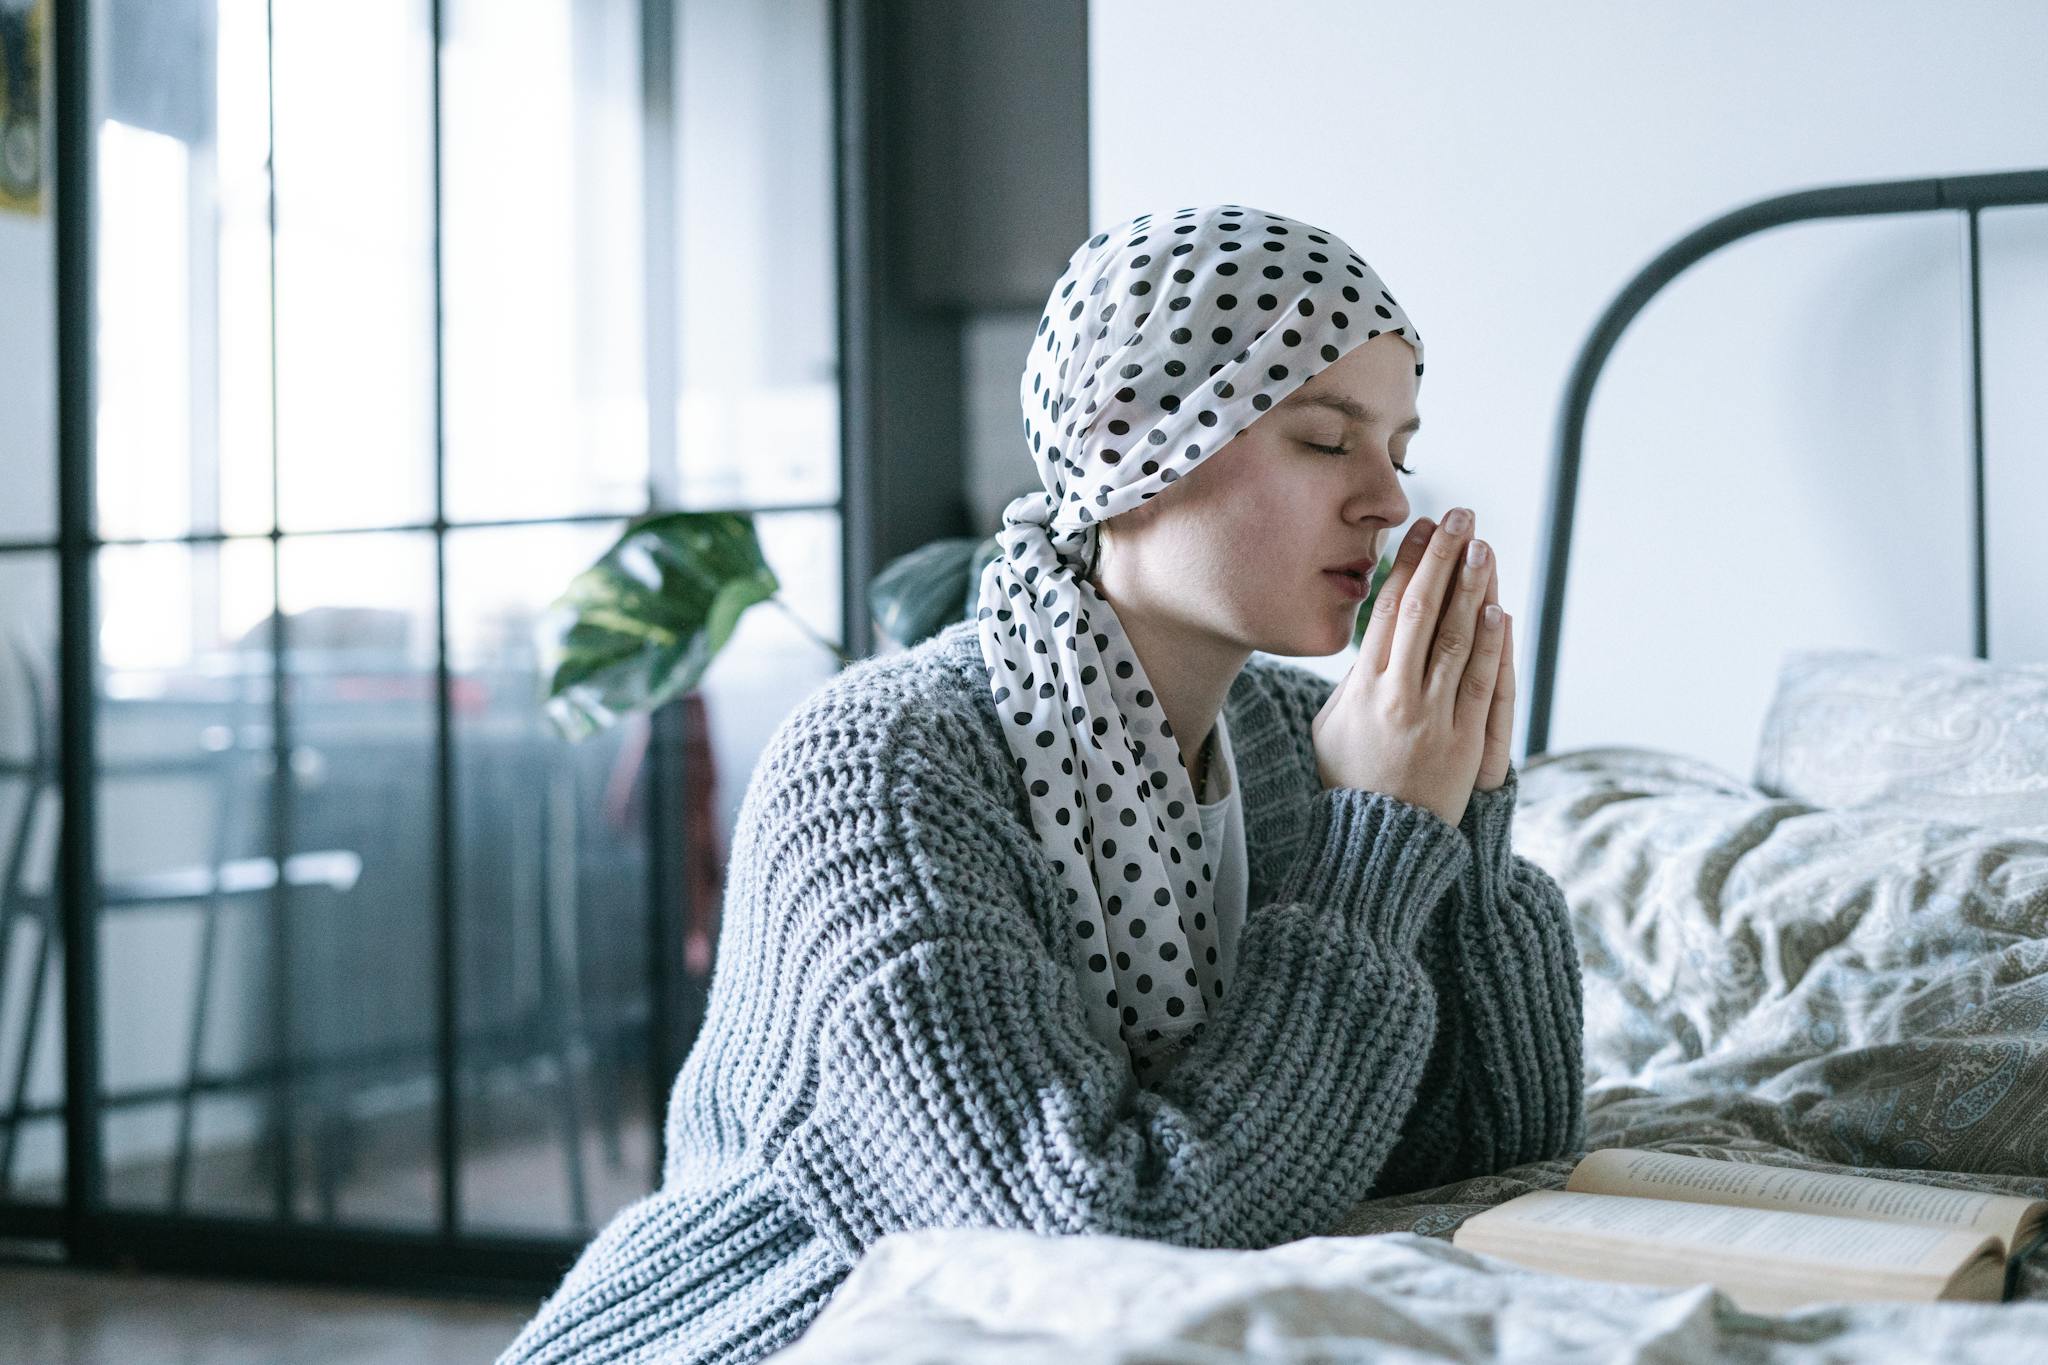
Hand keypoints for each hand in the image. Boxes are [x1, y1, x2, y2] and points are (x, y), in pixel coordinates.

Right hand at [1312, 507, 1506, 827]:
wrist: (1377, 840)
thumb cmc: (1350, 778)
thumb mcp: (1331, 724)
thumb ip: (1354, 678)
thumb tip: (1372, 637)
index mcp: (1362, 686)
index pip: (1388, 608)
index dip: (1407, 563)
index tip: (1422, 528)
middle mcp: (1398, 695)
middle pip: (1424, 611)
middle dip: (1443, 558)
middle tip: (1460, 517)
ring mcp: (1434, 717)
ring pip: (1457, 639)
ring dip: (1472, 588)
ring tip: (1483, 546)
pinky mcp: (1465, 740)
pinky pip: (1481, 681)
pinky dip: (1492, 642)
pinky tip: (1498, 607)